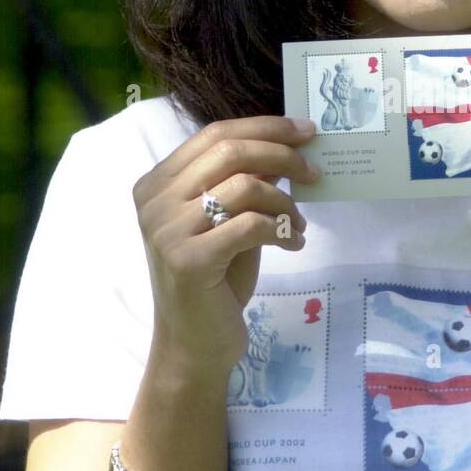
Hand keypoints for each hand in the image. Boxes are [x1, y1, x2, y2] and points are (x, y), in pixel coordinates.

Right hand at [133, 115, 319, 376]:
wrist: (194, 344)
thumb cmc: (215, 281)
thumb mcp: (229, 221)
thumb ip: (246, 183)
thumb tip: (286, 147)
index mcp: (157, 183)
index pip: (215, 133)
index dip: (265, 127)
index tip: (306, 130)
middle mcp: (154, 201)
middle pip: (230, 151)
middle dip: (282, 154)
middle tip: (315, 171)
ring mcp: (166, 230)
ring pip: (245, 186)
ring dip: (286, 203)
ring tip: (300, 225)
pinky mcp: (187, 260)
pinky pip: (249, 225)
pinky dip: (282, 230)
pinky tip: (293, 243)